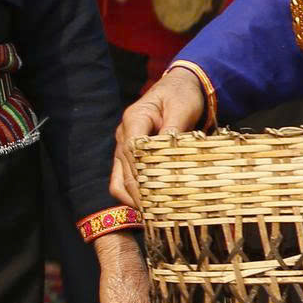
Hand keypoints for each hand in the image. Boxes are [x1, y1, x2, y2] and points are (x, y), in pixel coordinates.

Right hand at [112, 68, 206, 207]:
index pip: (131, 150)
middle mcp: (124, 134)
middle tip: (153, 212)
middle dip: (136, 192)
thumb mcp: (183, 106)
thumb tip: (169, 148)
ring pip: (119, 178)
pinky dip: (132, 193)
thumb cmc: (183, 95)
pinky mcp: (131, 155)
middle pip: (123, 169)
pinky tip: (147, 206)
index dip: (140, 173)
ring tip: (149, 214)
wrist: (182, 88)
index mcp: (134, 119)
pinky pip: (124, 178)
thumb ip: (175, 127)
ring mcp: (124, 146)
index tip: (151, 193)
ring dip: (132, 197)